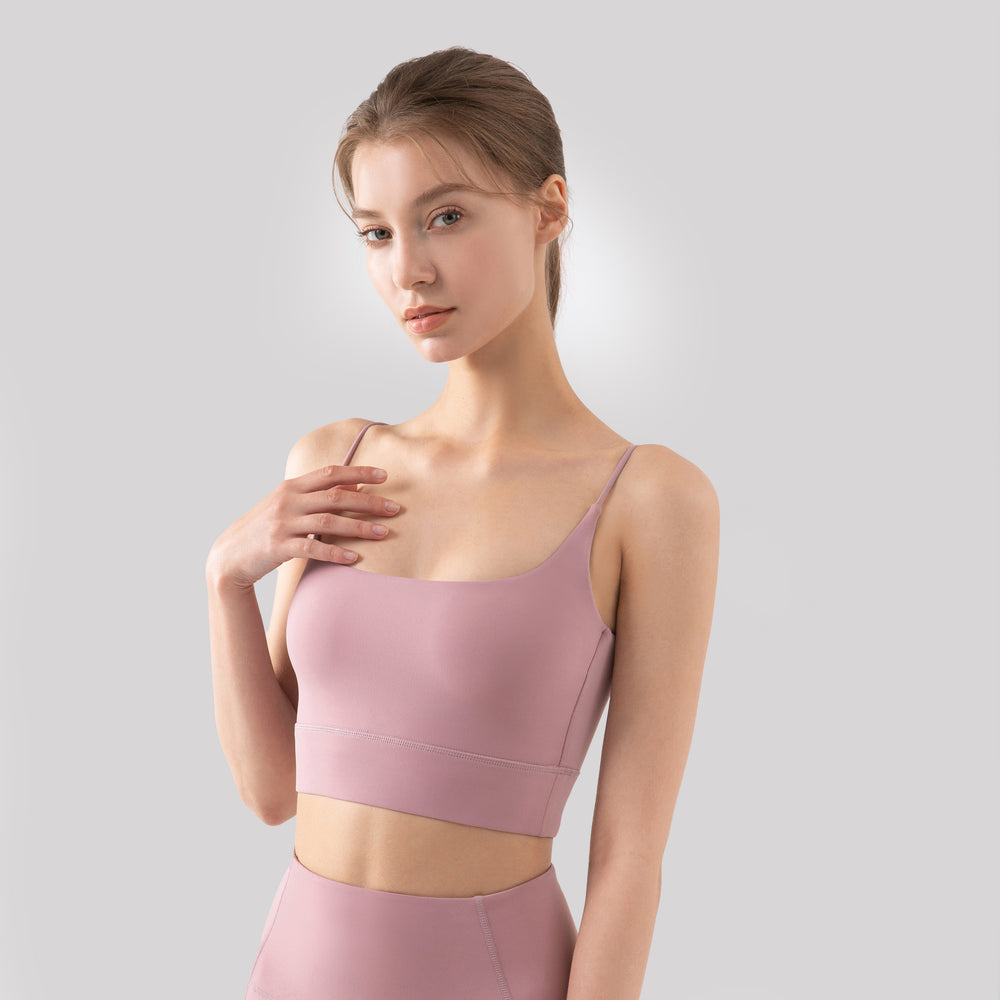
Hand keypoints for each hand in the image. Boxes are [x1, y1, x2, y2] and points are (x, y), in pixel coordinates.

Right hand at [207, 464, 398, 589]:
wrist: (229, 556)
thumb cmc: (265, 529)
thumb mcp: (288, 506)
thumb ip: (316, 496)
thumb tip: (352, 487)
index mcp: (292, 487)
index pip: (330, 473)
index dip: (359, 472)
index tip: (385, 476)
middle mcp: (288, 500)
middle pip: (336, 496)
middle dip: (369, 501)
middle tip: (395, 508)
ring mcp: (283, 523)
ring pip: (328, 522)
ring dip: (359, 527)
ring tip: (383, 533)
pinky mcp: (279, 547)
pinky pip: (312, 548)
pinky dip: (335, 552)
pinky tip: (355, 558)